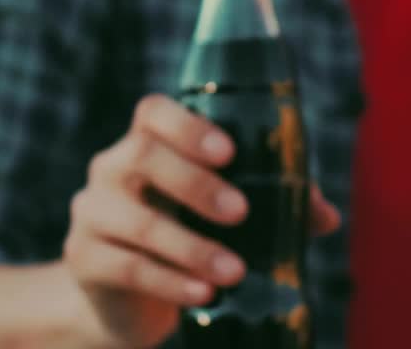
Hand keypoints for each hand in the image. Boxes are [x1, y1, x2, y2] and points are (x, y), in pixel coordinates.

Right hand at [62, 94, 341, 348]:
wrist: (122, 299)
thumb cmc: (183, 237)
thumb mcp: (221, 217)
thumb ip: (272, 204)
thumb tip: (326, 215)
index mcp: (146, 143)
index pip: (153, 111)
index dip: (189, 125)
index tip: (230, 152)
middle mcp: (112, 168)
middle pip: (143, 155)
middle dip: (195, 183)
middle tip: (241, 212)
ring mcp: (92, 212)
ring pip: (137, 220)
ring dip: (191, 246)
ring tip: (235, 271)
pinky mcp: (84, 259)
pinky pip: (126, 266)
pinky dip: (170, 281)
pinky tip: (203, 293)